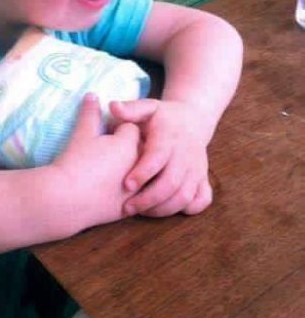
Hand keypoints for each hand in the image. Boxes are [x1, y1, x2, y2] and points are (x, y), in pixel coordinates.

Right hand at [53, 94, 140, 230]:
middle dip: (129, 148)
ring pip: (140, 175)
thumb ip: (90, 113)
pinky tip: (109, 190)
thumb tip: (93, 95)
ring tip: (107, 171)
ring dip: (132, 170)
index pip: (131, 128)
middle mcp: (138, 165)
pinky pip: (135, 196)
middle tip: (105, 150)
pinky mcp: (128, 208)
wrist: (65, 200)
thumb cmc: (74, 162)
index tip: (104, 133)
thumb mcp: (81, 134)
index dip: (117, 129)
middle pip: (140, 150)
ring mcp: (136, 188)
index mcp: (129, 143)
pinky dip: (128, 192)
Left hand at [109, 99, 212, 217]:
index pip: (158, 157)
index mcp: (169, 137)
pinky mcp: (203, 178)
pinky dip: (187, 209)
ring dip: (163, 208)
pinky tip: (166, 210)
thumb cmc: (161, 116)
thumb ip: (130, 109)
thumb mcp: (147, 107)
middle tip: (127, 208)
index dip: (143, 172)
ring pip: (185, 196)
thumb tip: (112, 106)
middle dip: (149, 199)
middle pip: (171, 183)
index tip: (126, 184)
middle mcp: (185, 154)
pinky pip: (202, 199)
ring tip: (140, 212)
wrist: (192, 120)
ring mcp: (197, 168)